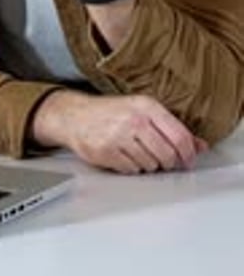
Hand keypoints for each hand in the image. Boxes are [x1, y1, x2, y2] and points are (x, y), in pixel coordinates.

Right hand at [30, 90, 207, 173]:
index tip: (188, 160)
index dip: (188, 153)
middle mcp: (134, 119)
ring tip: (137, 151)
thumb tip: (200, 146)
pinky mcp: (106, 152)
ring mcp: (119, 136)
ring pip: (151, 165)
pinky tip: (124, 155)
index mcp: (146, 105)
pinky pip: (132, 170)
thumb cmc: (112, 113)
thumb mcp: (143, 111)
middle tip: (161, 158)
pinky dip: (131, 167)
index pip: (179, 136)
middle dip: (168, 162)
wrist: (76, 115)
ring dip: (148, 164)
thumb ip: (172, 128)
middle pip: (167, 155)